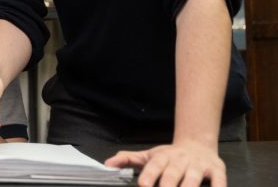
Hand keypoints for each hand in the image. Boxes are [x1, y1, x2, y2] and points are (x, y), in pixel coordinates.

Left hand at [105, 141, 225, 186]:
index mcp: (164, 157)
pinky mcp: (217, 171)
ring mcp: (199, 165)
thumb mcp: (149, 155)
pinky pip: (219, 181)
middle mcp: (181, 160)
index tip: (143, 185)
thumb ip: (128, 159)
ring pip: (194, 178)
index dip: (149, 175)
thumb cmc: (170, 156)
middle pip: (174, 173)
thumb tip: (107, 164)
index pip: (154, 166)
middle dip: (168, 184)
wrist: (197, 144)